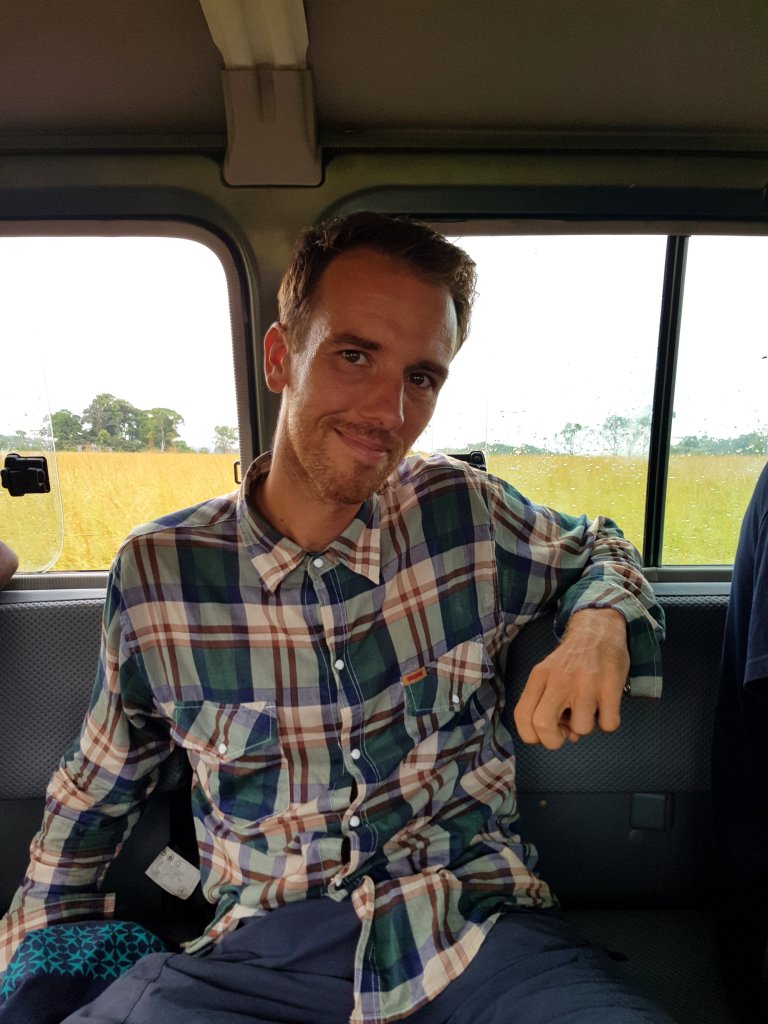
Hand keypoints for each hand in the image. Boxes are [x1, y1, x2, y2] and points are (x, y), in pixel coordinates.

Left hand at [513, 608, 628, 749]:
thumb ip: (548, 704)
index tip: (544, 734)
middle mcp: (559, 679)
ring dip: (585, 727)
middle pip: (542, 725)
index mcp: (539, 676)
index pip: (521, 715)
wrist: (599, 631)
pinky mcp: (610, 686)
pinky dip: (608, 723)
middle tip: (565, 732)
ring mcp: (585, 683)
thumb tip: (566, 736)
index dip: (531, 735)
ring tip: (588, 709)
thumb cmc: (572, 660)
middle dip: (553, 741)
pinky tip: (605, 707)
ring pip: (581, 728)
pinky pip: (608, 725)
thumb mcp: (550, 674)